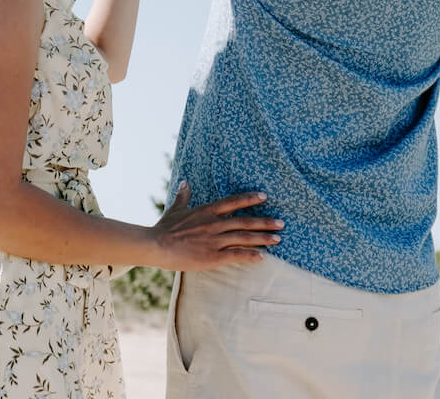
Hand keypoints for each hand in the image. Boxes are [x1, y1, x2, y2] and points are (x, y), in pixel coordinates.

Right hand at [150, 182, 280, 271]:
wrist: (157, 245)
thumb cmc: (165, 228)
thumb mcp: (176, 209)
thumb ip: (183, 196)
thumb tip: (184, 182)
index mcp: (206, 211)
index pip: (232, 202)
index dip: (249, 199)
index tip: (264, 196)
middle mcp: (214, 224)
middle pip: (244, 221)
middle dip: (264, 222)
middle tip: (281, 223)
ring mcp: (215, 240)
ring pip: (244, 238)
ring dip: (263, 238)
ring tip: (278, 239)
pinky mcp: (213, 257)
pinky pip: (236, 255)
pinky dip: (250, 256)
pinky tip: (262, 257)